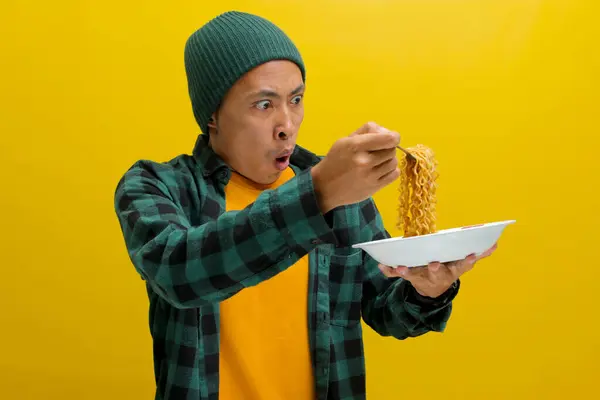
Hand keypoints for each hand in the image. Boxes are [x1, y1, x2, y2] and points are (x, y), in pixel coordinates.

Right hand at [311, 122, 400, 212]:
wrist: (325, 187)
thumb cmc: (335, 160)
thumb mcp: (345, 140)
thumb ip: (366, 131)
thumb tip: (386, 132)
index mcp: (355, 146)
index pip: (388, 139)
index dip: (393, 137)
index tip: (391, 138)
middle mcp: (364, 161)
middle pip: (391, 149)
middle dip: (387, 148)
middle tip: (377, 151)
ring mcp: (370, 176)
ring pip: (393, 162)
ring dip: (388, 160)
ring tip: (377, 162)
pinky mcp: (374, 188)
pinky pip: (394, 175)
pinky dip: (390, 171)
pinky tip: (380, 171)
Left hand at [378, 243, 497, 297]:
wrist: (432, 291)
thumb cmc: (447, 270)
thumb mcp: (462, 265)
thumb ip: (478, 255)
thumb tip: (495, 244)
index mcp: (452, 270)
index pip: (462, 266)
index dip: (466, 261)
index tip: (471, 255)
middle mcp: (437, 275)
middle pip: (437, 273)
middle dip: (435, 269)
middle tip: (434, 264)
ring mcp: (421, 277)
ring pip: (414, 275)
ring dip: (407, 271)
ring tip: (401, 267)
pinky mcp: (408, 277)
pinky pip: (395, 274)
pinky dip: (388, 270)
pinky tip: (381, 265)